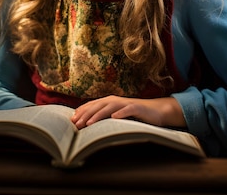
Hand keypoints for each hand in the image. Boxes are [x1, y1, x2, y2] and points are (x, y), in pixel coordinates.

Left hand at [71, 95, 186, 128]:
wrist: (155, 111)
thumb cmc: (133, 115)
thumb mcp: (116, 116)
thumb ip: (103, 117)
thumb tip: (85, 125)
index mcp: (109, 101)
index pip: (92, 105)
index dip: (81, 111)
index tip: (71, 120)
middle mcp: (115, 100)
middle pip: (98, 106)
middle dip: (86, 115)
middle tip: (76, 124)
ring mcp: (125, 103)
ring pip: (109, 107)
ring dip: (98, 115)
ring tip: (89, 123)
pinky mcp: (137, 107)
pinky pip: (127, 110)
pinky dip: (121, 113)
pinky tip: (114, 118)